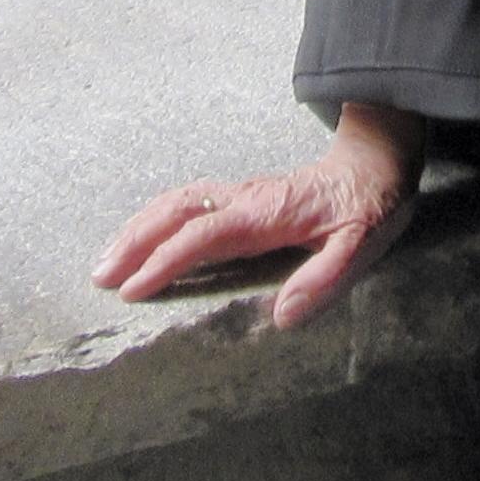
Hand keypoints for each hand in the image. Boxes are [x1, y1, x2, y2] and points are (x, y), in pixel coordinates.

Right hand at [90, 101, 426, 330]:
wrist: (379, 163)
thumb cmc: (371, 207)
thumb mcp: (363, 246)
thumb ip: (325, 279)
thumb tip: (282, 317)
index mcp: (269, 214)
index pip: (205, 236)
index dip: (166, 261)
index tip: (133, 289)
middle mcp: (247, 198)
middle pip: (178, 212)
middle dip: (135, 242)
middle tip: (100, 277)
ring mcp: (243, 193)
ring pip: (179, 201)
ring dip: (139, 227)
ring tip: (106, 259)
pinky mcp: (243, 194)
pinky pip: (189, 200)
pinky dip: (156, 215)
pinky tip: (141, 234)